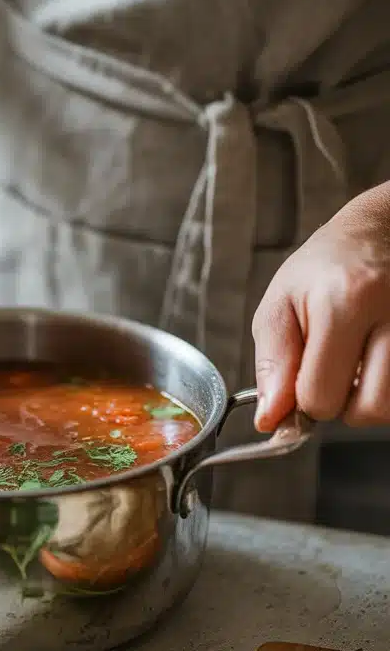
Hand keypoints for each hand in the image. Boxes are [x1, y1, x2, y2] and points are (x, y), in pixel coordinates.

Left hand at [252, 183, 389, 429]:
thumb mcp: (281, 303)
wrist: (380, 232)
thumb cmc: (327, 266)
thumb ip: (272, 364)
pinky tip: (378, 357)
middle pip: (367, 410)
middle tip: (336, 368)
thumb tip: (271, 418)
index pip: (321, 396)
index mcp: (345, 301)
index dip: (306, 396)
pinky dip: (386, 385)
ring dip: (370, 398)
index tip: (306, 372)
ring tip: (359, 362)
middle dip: (344, 401)